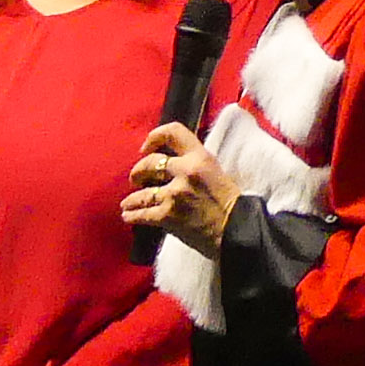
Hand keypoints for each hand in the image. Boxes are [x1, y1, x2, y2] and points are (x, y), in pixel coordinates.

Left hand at [118, 121, 237, 248]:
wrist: (237, 232)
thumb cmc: (231, 204)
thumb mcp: (215, 172)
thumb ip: (194, 164)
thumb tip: (172, 162)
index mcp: (200, 158)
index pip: (173, 132)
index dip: (154, 137)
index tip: (146, 147)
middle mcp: (185, 172)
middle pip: (150, 163)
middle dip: (138, 172)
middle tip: (135, 178)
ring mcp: (175, 194)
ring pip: (142, 192)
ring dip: (132, 199)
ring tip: (127, 203)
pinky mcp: (168, 216)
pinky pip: (142, 213)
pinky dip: (133, 215)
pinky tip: (128, 216)